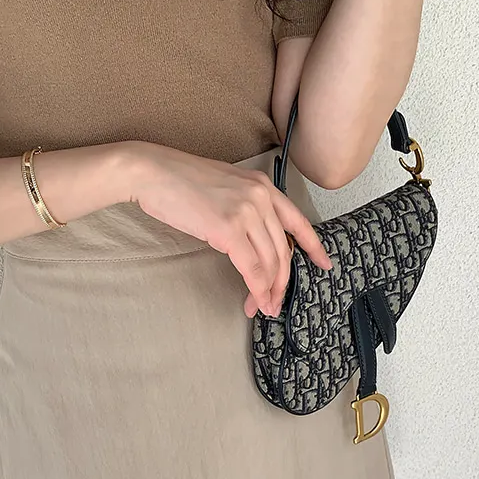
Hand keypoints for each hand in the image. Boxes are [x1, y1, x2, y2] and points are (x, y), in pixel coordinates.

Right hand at [130, 144, 331, 318]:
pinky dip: (256, 288)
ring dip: (269, 291)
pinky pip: (252, 268)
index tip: (324, 263)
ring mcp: (246, 212)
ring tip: (262, 307)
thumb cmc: (180, 181)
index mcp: (262, 186)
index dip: (314, 246)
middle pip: (284, 250)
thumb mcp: (226, 187)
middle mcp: (261, 197)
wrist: (153, 172)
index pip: (298, 221)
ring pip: (271, 262)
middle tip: (277, 301)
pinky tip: (254, 299)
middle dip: (282, 282)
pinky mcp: (228, 229)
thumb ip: (245, 208)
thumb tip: (250, 242)